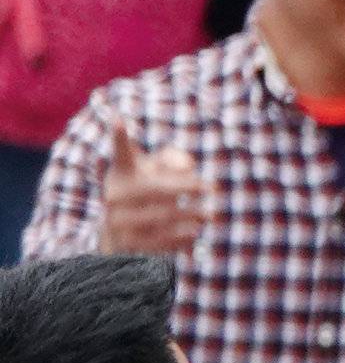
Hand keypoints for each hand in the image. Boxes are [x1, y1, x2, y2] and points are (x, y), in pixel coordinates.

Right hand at [100, 116, 216, 254]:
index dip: (119, 136)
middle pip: (155, 188)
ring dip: (189, 214)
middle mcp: (115, 194)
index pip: (121, 152)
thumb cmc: (146, 192)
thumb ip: (174, 160)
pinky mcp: (128, 244)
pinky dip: (181, 238)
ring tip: (209, 215)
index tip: (119, 118)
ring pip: (160, 217)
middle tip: (211, 188)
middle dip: (185, 188)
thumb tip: (188, 165)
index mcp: (122, 172)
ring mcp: (118, 221)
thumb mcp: (156, 171)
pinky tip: (195, 233)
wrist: (121, 234)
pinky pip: (158, 241)